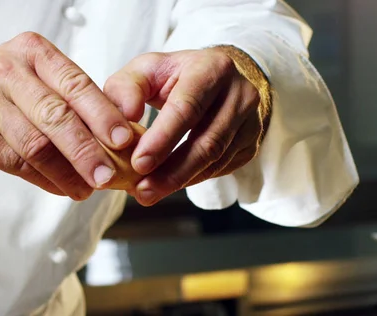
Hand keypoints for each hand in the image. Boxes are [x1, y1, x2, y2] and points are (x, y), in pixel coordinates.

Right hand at [0, 32, 133, 199]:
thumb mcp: (33, 79)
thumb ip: (69, 99)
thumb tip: (117, 136)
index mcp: (32, 52)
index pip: (75, 83)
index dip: (102, 113)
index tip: (124, 138)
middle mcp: (7, 70)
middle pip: (55, 115)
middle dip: (86, 150)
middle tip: (108, 175)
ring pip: (35, 144)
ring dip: (66, 173)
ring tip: (87, 189)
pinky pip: (17, 163)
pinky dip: (43, 179)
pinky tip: (61, 187)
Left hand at [104, 46, 270, 205]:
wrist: (216, 78)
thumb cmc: (174, 75)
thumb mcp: (145, 69)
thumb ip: (126, 88)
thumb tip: (125, 119)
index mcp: (212, 68)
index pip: (188, 108)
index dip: (163, 139)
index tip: (139, 163)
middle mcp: (240, 93)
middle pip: (207, 141)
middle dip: (171, 171)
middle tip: (142, 190)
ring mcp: (251, 121)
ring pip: (215, 160)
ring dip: (179, 181)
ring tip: (147, 192)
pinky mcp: (251, 143)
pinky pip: (221, 169)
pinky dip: (191, 180)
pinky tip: (167, 185)